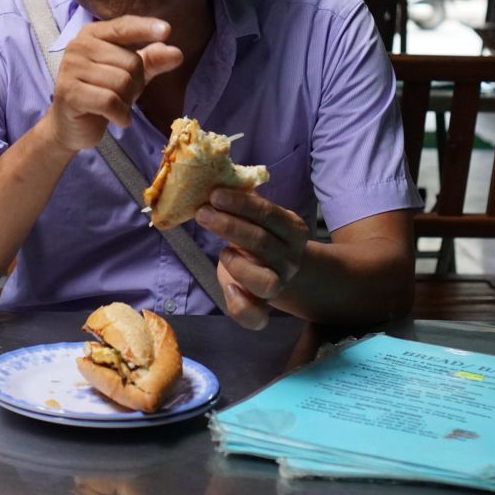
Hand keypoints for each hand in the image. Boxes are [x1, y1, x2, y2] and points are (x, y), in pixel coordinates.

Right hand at [45, 16, 182, 152]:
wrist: (72, 126)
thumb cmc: (103, 94)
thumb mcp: (131, 75)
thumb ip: (152, 61)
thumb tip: (177, 53)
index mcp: (93, 34)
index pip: (123, 27)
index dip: (145, 28)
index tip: (166, 31)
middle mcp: (79, 46)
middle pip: (130, 62)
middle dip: (135, 84)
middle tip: (122, 95)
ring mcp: (71, 68)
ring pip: (122, 82)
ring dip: (127, 101)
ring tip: (115, 106)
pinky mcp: (69, 93)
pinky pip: (109, 101)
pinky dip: (120, 114)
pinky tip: (116, 119)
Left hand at [195, 189, 308, 329]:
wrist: (282, 270)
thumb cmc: (260, 236)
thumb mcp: (258, 218)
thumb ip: (243, 203)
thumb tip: (212, 177)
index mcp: (291, 229)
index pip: (269, 214)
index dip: (241, 204)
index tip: (214, 194)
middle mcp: (289, 258)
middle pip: (262, 243)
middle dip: (229, 226)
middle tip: (202, 212)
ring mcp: (278, 284)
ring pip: (265, 282)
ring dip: (238, 265)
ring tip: (223, 252)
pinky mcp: (263, 308)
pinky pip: (255, 316)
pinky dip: (238, 304)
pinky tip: (227, 287)